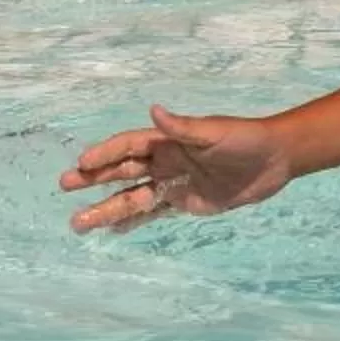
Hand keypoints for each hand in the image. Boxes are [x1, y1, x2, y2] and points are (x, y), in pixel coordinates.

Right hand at [59, 105, 296, 232]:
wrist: (275, 160)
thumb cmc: (245, 139)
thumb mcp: (214, 132)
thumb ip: (183, 127)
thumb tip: (154, 110)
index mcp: (169, 140)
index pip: (129, 146)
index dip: (105, 154)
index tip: (81, 163)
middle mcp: (166, 161)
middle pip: (123, 171)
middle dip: (94, 179)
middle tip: (65, 186)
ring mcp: (174, 183)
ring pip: (132, 197)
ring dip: (106, 208)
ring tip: (78, 223)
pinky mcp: (187, 202)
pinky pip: (154, 213)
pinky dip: (133, 221)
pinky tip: (112, 230)